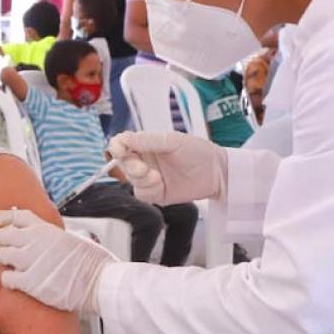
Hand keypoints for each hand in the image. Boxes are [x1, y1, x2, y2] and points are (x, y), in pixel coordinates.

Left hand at [0, 208, 115, 314]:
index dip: (5, 217)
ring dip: (5, 261)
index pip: (18, 216)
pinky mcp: (30, 282)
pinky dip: (8, 280)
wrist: (101, 282)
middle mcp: (35, 241)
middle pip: (3, 235)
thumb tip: (47, 241)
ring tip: (13, 266)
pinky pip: (6, 278)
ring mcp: (31, 261)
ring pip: (1, 255)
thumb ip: (54, 238)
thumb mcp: (74, 239)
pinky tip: (15, 282)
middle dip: (3, 242)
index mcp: (47, 229)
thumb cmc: (94, 264)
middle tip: (8, 250)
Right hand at [108, 131, 227, 204]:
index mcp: (146, 144)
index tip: (121, 151)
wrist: (216, 173)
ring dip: (141, 180)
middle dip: (130, 167)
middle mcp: (145, 160)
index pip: (122, 144)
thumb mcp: (172, 141)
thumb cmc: (198, 151)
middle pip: (123, 164)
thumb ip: (147, 141)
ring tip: (157, 177)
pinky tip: (160, 185)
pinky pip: (141, 194)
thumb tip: (125, 138)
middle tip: (143, 168)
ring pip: (131, 181)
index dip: (117, 147)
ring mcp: (150, 177)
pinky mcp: (156, 193)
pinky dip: (148, 190)